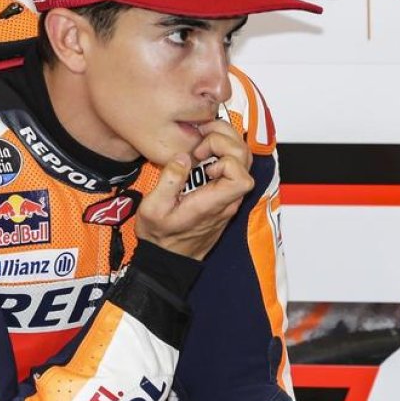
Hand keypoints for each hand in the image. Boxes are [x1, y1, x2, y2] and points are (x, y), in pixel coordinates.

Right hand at [136, 121, 253, 260]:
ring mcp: (228, 198)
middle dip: (225, 141)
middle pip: (246, 161)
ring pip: (243, 161)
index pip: (241, 177)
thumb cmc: (160, 236)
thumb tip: (184, 157)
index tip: (202, 159)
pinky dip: (223, 153)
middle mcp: (227, 201)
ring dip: (225, 145)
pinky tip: (203, 152)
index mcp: (212, 204)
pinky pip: (235, 167)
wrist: (168, 258)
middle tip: (200, 142)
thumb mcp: (153, 209)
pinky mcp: (224, 195)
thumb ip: (169, 181)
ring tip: (201, 142)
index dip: (226, 159)